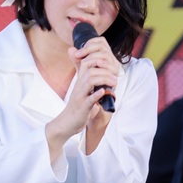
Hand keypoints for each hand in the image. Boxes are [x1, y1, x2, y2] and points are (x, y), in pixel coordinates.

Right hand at [45, 36, 120, 152]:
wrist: (67, 123)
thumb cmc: (79, 107)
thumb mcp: (85, 92)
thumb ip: (94, 83)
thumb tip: (109, 77)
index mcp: (80, 81)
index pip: (86, 62)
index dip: (99, 60)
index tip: (111, 67)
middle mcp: (79, 86)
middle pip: (91, 70)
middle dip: (106, 71)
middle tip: (115, 77)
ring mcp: (80, 96)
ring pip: (90, 81)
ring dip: (104, 80)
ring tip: (114, 84)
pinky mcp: (82, 107)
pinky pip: (89, 99)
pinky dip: (97, 94)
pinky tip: (104, 92)